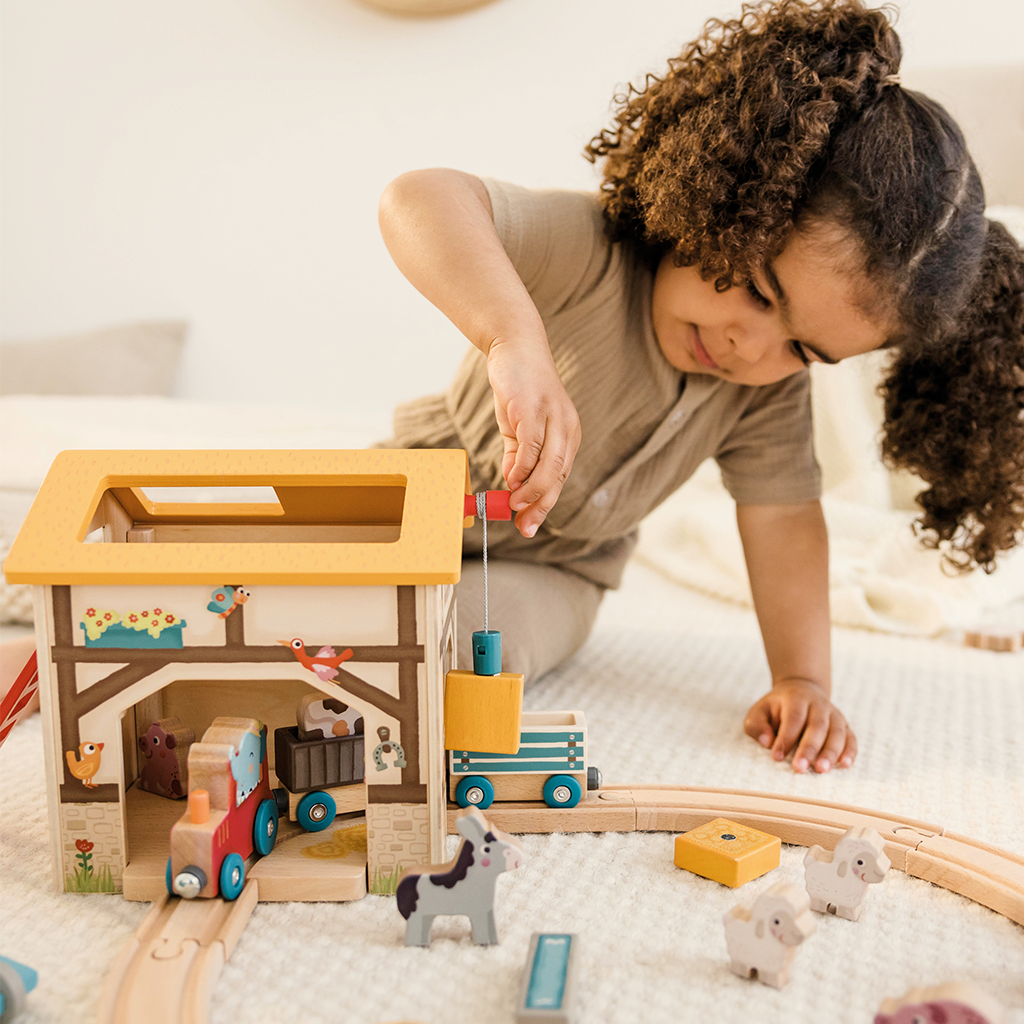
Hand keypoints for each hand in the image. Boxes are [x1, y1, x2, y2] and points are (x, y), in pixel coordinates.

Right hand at [486, 337, 580, 538]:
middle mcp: (566, 428)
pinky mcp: (534, 408)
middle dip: (541, 505)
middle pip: (559, 477)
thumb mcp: (519, 427)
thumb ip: (517, 456)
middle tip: (523, 525)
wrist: (515, 347)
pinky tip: (510, 479)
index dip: (544, 504)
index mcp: (567, 436)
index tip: (528, 525)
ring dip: (532, 490)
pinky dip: (522, 467)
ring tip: (514, 504)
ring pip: (550, 465)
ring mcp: (552, 418)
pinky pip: (532, 445)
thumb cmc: (519, 388)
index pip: (560, 479)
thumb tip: (512, 484)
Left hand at [743, 678, 856, 772]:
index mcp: (796, 699)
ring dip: (830, 752)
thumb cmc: (776, 708)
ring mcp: (834, 714)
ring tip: (821, 770)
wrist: (802, 690)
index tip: (776, 757)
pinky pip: (850, 738)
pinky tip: (845, 765)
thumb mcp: (760, 711)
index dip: (786, 738)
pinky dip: (850, 751)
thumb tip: (767, 742)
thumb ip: (757, 725)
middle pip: (817, 726)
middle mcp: (818, 705)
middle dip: (808, 749)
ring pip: (836, 733)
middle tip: (800, 768)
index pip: (793, 718)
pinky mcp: (844, 725)